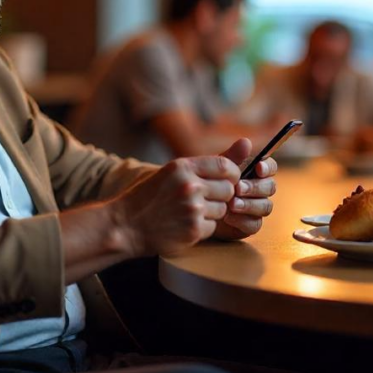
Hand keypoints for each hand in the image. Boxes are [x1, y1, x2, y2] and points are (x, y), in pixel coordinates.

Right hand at [110, 155, 238, 257]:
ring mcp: (192, 208)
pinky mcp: (193, 229)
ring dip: (211, 213)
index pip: (225, 166)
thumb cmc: (148, 196)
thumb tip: (249, 143)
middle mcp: (189, 185)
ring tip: (188, 212)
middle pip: (229, 190)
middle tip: (202, 200)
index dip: (231, 175)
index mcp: (182, 166)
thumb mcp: (172, 172)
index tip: (225, 181)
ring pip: (223, 210)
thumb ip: (209, 162)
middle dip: (221, 196)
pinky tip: (184, 225)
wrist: (124, 224)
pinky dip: (202, 228)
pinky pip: (213, 227)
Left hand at [211, 138, 276, 240]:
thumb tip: (246, 141)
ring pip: (265, 206)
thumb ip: (232, 157)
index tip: (257, 168)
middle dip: (255, 187)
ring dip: (250, 204)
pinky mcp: (249, 225)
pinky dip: (243, 220)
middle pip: (270, 187)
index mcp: (255, 173)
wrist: (194, 208)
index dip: (267, 167)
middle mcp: (259, 190)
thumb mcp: (217, 169)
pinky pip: (255, 224)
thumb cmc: (207, 184)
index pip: (271, 167)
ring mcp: (256, 208)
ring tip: (231, 203)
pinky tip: (228, 216)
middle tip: (238, 188)